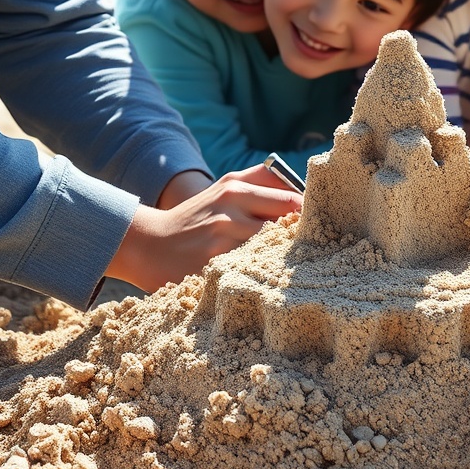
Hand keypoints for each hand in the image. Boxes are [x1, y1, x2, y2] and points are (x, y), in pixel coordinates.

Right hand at [106, 164, 301, 292]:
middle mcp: (231, 204)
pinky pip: (253, 270)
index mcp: (236, 186)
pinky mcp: (214, 263)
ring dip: (288, 260)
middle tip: (318, 253)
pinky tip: (268, 284)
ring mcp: (223, 235)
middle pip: (289, 221)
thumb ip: (261, 184)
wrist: (147, 244)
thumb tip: (304, 192)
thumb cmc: (195, 218)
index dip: (311, 217)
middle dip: (306, 237)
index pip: (293, 199)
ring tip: (298, 272)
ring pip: (275, 247)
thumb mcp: (223, 189)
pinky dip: (265, 276)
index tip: (322, 229)